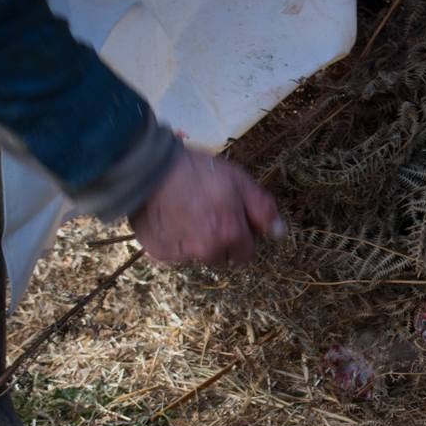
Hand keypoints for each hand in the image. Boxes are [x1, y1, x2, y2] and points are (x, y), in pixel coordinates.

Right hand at [129, 147, 284, 265]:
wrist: (146, 167)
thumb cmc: (197, 171)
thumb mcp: (238, 181)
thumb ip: (262, 209)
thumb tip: (279, 234)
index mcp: (230, 235)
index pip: (247, 254)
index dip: (242, 236)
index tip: (233, 219)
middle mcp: (206, 251)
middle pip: (223, 257)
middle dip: (221, 242)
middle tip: (209, 214)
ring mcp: (180, 255)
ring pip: (199, 257)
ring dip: (198, 243)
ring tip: (188, 215)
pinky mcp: (158, 253)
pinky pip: (175, 254)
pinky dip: (176, 241)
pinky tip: (171, 219)